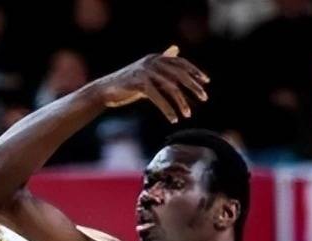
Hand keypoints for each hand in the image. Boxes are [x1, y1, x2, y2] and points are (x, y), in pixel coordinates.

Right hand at [94, 46, 209, 123]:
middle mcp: (152, 62)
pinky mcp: (139, 84)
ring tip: (187, 115)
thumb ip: (162, 65)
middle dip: (193, 86)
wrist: (105, 90)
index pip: (181, 62)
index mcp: (155, 58)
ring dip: (181, 103)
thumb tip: (176, 49)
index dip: (195, 71)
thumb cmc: (127, 84)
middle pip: (179, 74)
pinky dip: (167, 110)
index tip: (206, 81)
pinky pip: (159, 98)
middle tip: (204, 98)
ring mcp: (145, 72)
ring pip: (171, 88)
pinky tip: (173, 119)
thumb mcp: (147, 72)